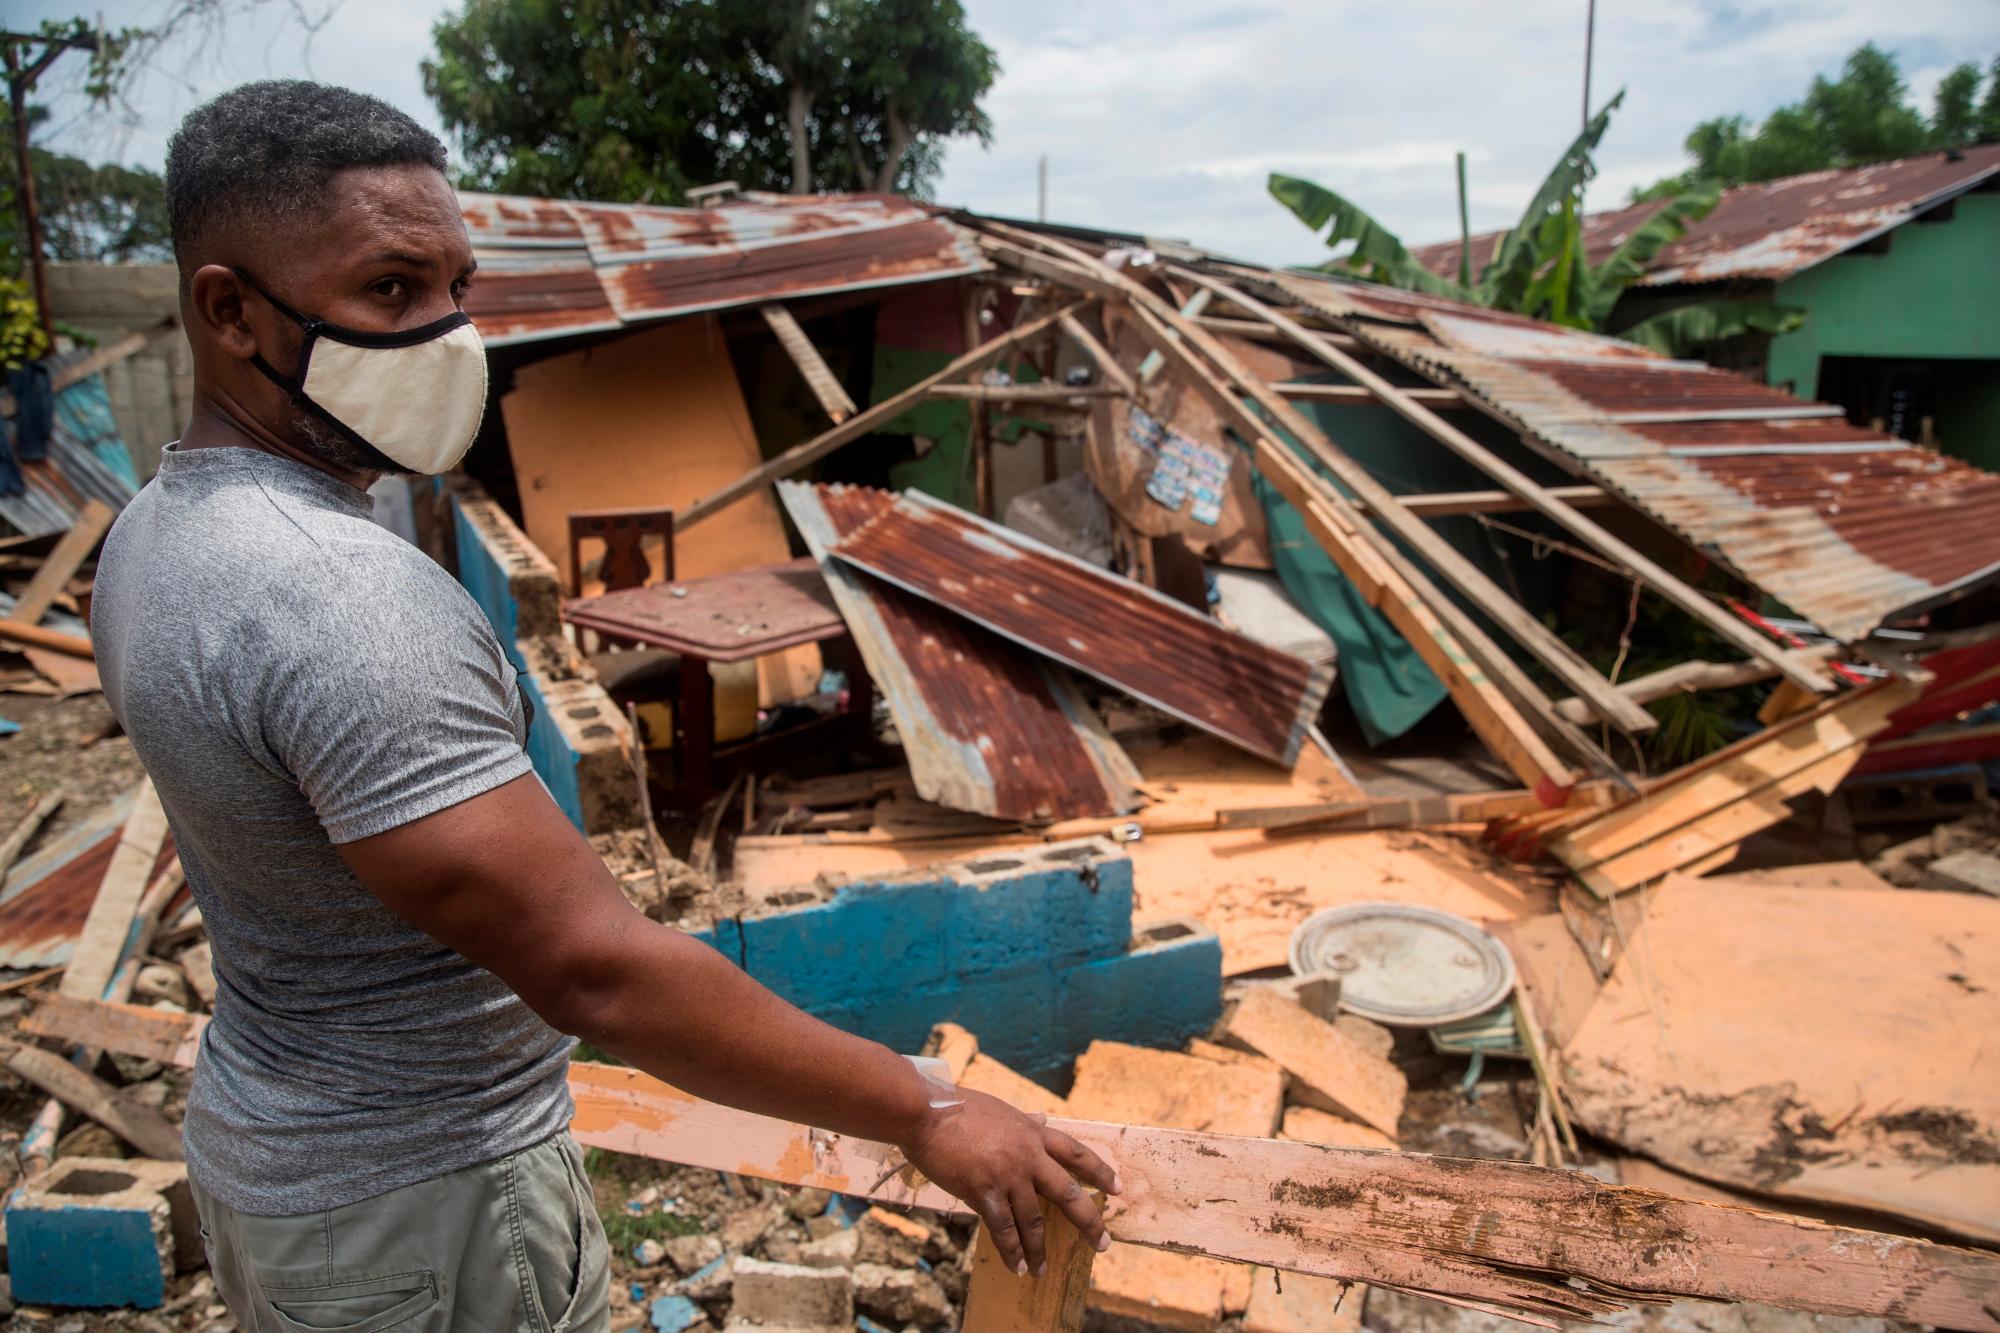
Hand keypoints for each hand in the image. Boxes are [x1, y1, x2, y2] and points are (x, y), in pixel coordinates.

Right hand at [900, 1088, 1120, 1276]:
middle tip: (1102, 1243)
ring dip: (1040, 1248)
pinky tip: (1018, 1267)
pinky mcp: (983, 1191)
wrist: (927, 1111)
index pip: (1076, 1153)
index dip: (1100, 1171)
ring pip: (1034, 1219)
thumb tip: (1042, 1117)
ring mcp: (1007, 1174)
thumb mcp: (1001, 1110)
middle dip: (1088, 1220)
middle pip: (1068, 1192)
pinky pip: (1003, 1228)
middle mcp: (1027, 1155)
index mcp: (1033, 1132)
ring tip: (1044, 1269)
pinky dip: (1012, 1251)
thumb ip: (1024, 1121)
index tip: (1117, 1188)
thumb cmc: (958, 1107)